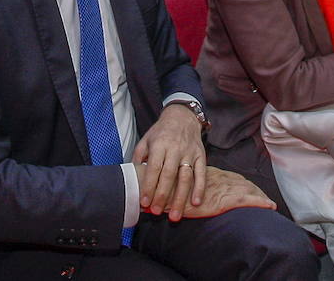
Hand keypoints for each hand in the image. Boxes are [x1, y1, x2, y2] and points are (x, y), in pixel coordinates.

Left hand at [134, 103, 204, 220]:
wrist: (183, 116)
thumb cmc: (161, 132)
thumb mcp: (146, 140)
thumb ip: (138, 157)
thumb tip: (131, 178)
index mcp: (160, 145)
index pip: (154, 168)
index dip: (149, 186)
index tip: (144, 202)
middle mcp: (175, 149)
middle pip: (169, 175)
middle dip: (162, 195)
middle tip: (157, 212)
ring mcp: (189, 152)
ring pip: (186, 177)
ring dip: (180, 198)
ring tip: (176, 216)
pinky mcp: (201, 155)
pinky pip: (201, 173)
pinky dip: (200, 188)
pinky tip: (196, 203)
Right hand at [178, 166, 274, 218]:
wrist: (164, 191)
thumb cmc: (171, 189)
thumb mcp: (185, 184)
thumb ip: (193, 186)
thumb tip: (194, 192)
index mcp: (213, 175)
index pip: (235, 178)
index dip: (246, 185)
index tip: (253, 190)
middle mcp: (221, 179)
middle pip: (244, 183)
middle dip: (257, 191)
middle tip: (266, 200)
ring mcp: (222, 189)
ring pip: (248, 190)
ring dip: (261, 196)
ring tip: (270, 204)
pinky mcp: (222, 200)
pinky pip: (245, 200)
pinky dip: (259, 201)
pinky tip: (269, 205)